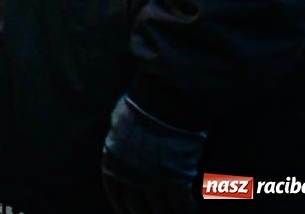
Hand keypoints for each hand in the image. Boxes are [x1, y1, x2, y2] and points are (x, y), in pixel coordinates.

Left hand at [101, 95, 204, 213]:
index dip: (123, 207)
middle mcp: (129, 175)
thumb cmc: (142, 106)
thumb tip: (120, 133)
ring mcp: (152, 180)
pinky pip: (182, 206)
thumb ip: (120, 137)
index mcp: (113, 161)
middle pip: (137, 208)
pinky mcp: (176, 181)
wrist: (161, 102)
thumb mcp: (120, 122)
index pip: (115, 195)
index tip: (129, 212)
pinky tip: (191, 210)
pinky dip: (187, 211)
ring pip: (161, 211)